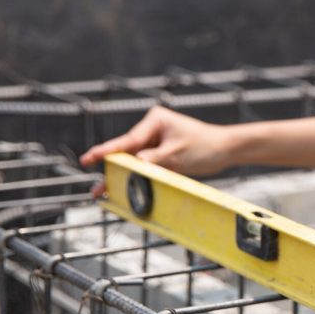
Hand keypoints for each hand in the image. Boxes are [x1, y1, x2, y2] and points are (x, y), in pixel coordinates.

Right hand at [79, 106, 232, 179]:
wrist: (226, 149)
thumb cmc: (204, 147)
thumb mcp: (176, 155)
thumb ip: (152, 161)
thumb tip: (132, 168)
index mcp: (155, 121)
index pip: (128, 140)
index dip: (106, 152)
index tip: (88, 159)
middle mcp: (152, 129)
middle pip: (127, 152)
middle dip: (113, 170)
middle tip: (97, 187)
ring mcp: (156, 141)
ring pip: (134, 161)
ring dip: (124, 176)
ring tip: (105, 192)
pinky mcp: (161, 153)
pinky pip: (145, 166)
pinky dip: (138, 176)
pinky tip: (124, 187)